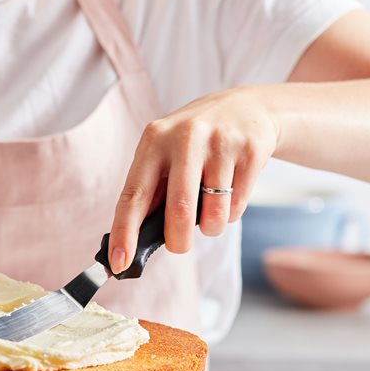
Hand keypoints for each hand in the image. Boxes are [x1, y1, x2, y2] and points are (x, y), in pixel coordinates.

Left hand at [109, 87, 279, 269]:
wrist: (247, 107)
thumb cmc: (194, 142)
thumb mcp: (165, 153)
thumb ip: (150, 193)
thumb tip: (129, 245)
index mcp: (154, 140)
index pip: (133, 194)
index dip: (124, 232)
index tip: (118, 263)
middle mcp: (185, 137)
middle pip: (178, 211)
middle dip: (178, 241)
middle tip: (179, 245)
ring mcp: (220, 143)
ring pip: (214, 214)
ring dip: (211, 226)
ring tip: (210, 209)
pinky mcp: (250, 151)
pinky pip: (238, 206)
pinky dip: (232, 212)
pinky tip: (231, 190)